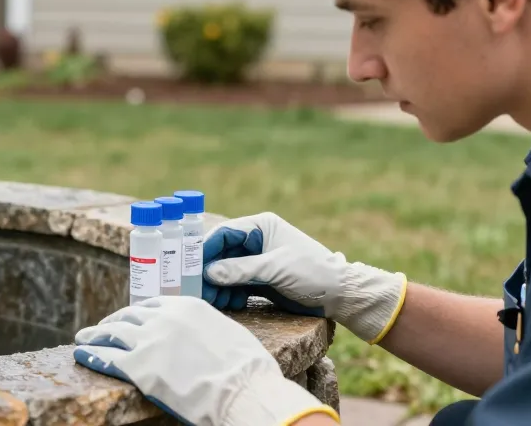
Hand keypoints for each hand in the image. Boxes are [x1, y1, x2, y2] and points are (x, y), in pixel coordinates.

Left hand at [73, 295, 338, 425]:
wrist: (243, 392)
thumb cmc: (247, 369)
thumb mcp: (227, 332)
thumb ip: (205, 327)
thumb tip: (201, 334)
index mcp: (186, 306)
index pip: (151, 305)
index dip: (136, 313)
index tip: (129, 318)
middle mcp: (162, 318)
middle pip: (128, 316)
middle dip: (112, 322)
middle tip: (102, 329)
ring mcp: (147, 341)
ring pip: (111, 333)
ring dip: (94, 336)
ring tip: (83, 338)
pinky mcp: (136, 367)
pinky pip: (106, 358)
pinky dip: (91, 355)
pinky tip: (81, 354)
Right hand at [202, 212, 406, 343]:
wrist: (340, 295)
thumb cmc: (312, 273)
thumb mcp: (274, 269)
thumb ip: (240, 269)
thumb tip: (208, 272)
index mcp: (261, 227)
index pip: (224, 233)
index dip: (205, 249)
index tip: (190, 266)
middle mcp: (256, 241)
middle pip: (221, 253)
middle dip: (209, 271)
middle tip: (198, 289)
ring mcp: (257, 261)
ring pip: (226, 271)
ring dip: (218, 285)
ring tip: (216, 300)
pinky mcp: (260, 279)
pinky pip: (236, 284)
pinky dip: (229, 293)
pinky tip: (229, 303)